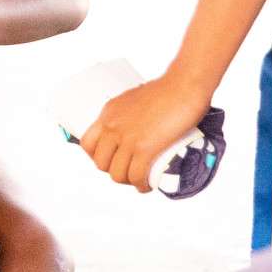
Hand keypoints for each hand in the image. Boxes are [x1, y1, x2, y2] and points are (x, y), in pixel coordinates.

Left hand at [80, 70, 214, 192]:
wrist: (184, 85)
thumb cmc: (167, 89)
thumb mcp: (135, 99)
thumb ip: (131, 113)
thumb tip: (139, 125)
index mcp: (108, 114)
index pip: (87, 144)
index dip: (97, 157)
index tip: (111, 160)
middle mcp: (113, 127)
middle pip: (101, 162)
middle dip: (113, 171)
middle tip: (129, 171)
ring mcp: (128, 138)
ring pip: (117, 173)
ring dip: (127, 181)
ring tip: (139, 181)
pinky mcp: (145, 147)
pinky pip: (136, 175)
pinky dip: (140, 185)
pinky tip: (145, 186)